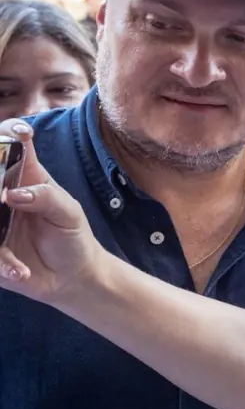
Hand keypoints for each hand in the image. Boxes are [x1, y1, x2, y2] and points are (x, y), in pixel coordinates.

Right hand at [0, 120, 109, 307]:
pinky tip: (21, 272)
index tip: (21, 133)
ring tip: (5, 233)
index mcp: (24, 179)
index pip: (12, 147)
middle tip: (4, 196)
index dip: (10, 133)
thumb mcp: (69, 213)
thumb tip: (12, 194)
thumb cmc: (73, 236)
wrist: (73, 275)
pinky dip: (4, 264)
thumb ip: (46, 197)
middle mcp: (2, 196)